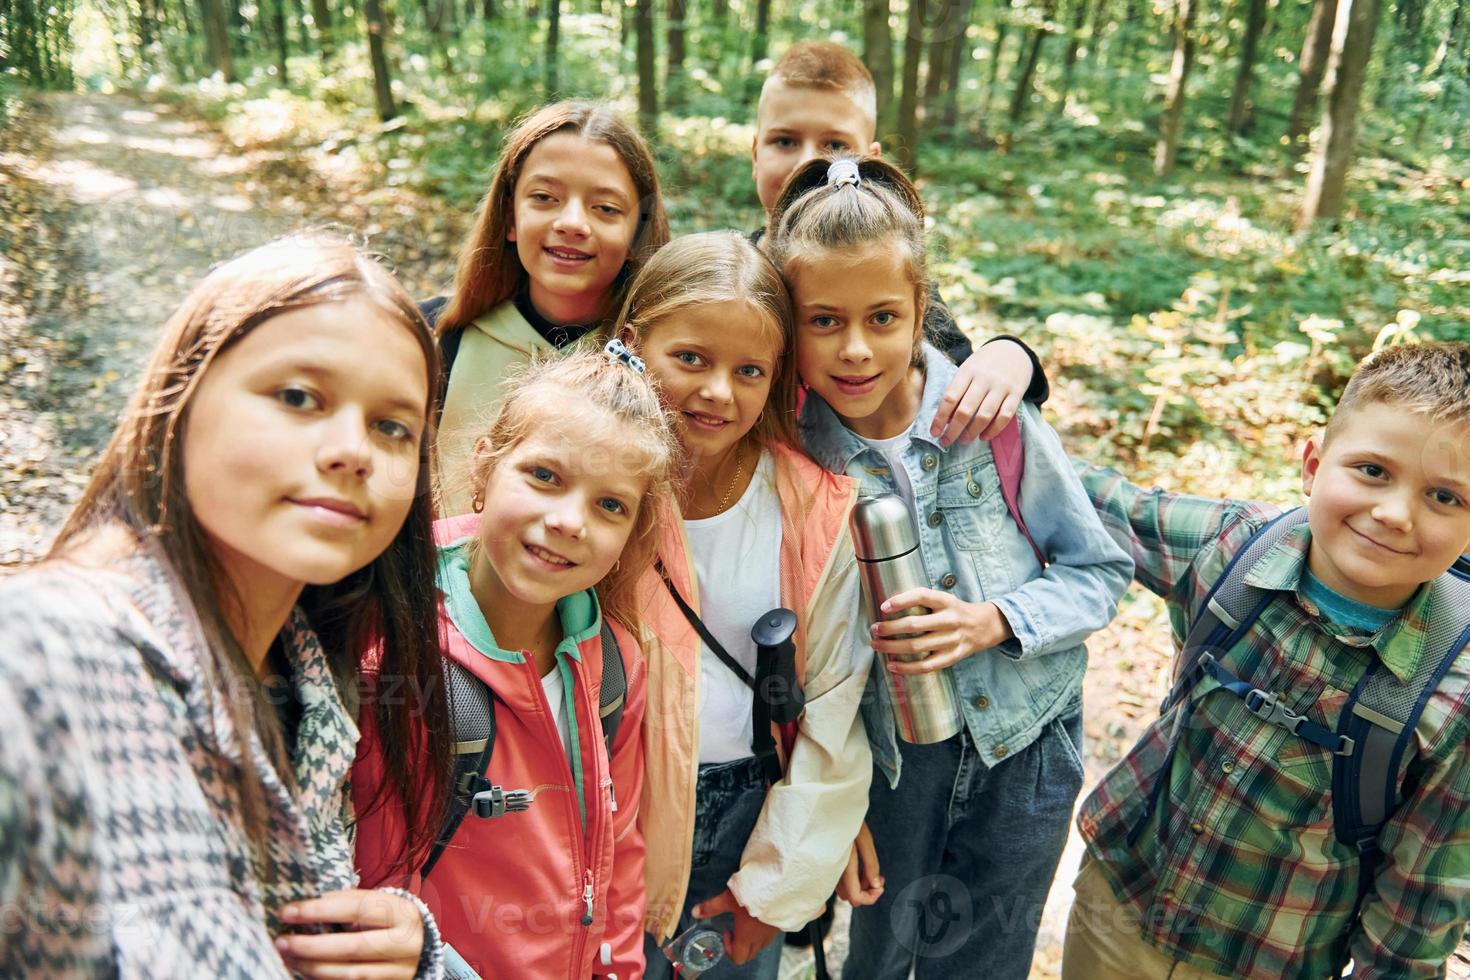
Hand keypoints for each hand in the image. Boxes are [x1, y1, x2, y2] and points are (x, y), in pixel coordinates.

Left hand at [276, 888, 424, 978]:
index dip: (319, 910)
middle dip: (311, 945)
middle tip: (282, 941)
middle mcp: (405, 943)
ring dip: (313, 967)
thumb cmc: (393, 921)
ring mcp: (399, 970)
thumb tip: (310, 903)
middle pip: (351, 947)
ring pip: (350, 973)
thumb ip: (353, 902)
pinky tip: (306, 972)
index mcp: (402, 913)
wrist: (424, 950)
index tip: (288, 911)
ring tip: (288, 957)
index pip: (356, 908)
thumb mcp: (382, 905)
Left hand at [691, 888, 780, 965]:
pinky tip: (760, 916)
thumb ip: (712, 907)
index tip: (726, 932)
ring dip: (752, 939)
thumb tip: (695, 912)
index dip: (728, 949)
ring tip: (747, 922)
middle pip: (749, 954)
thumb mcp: (728, 898)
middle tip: (735, 929)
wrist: (780, 886)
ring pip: (761, 944)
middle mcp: (760, 938)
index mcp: (747, 936)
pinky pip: (771, 934)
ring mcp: (772, 932)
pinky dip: (763, 931)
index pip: (738, 957)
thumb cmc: (754, 893)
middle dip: (739, 946)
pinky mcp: (781, 923)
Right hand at [836, 822, 883, 906]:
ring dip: (861, 886)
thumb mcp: (864, 838)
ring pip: (845, 890)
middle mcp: (833, 869)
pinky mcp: (829, 863)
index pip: (855, 896)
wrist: (830, 805)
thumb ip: (870, 864)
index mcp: (843, 864)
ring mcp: (829, 867)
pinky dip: (853, 879)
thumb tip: (877, 886)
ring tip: (872, 870)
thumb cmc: (847, 819)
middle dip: (867, 891)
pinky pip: (841, 881)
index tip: (881, 885)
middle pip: (850, 897)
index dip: (870, 897)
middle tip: (879, 877)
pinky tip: (862, 868)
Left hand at [871, 588, 1013, 673]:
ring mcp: (952, 640)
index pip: (922, 596)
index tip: (883, 607)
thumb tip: (887, 608)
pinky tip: (891, 666)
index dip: (901, 600)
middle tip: (874, 629)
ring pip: (916, 647)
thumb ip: (922, 601)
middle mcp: (950, 620)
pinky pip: (926, 665)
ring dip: (892, 647)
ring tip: (876, 645)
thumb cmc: (954, 611)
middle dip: (889, 628)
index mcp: (946, 601)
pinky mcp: (952, 657)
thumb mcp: (943, 599)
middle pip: (914, 625)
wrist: (984, 626)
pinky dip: (906, 668)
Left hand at [929, 339, 1032, 445]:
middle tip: (946, 441)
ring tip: (963, 440)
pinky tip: (983, 437)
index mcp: (967, 371)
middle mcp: (984, 378)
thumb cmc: (983, 366)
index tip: (934, 432)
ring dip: (972, 432)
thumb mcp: (967, 370)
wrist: (1013, 351)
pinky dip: (993, 430)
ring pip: (984, 415)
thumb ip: (957, 391)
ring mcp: (1001, 386)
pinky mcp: (1016, 393)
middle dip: (954, 430)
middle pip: (965, 410)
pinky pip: (1005, 416)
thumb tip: (944, 420)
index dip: (940, 418)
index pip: (950, 398)